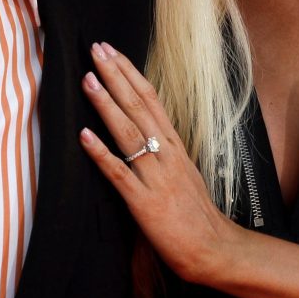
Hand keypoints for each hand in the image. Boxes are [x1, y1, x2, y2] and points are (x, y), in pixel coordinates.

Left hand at [79, 42, 238, 283]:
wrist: (214, 248)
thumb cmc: (195, 213)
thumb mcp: (182, 171)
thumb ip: (163, 150)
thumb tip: (142, 131)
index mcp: (174, 145)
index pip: (150, 99)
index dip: (129, 73)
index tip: (112, 52)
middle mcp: (166, 154)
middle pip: (139, 106)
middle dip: (116, 76)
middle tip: (96, 49)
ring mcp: (155, 176)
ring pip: (128, 133)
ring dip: (106, 104)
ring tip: (88, 80)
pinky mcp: (144, 202)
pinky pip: (120, 173)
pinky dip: (102, 153)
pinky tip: (84, 136)